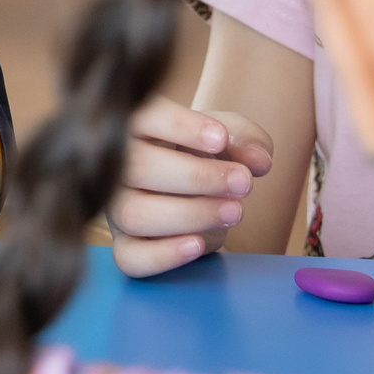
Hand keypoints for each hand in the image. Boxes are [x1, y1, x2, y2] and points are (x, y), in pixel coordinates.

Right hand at [106, 95, 273, 276]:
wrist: (194, 190)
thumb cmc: (203, 154)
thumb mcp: (229, 136)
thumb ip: (246, 140)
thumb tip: (257, 161)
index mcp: (137, 125)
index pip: (144, 116)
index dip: (180, 126)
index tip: (220, 138)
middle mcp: (116, 165)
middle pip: (137, 168)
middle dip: (197, 177)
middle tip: (243, 183)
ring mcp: (116, 207)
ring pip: (135, 214)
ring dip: (191, 215)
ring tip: (235, 212)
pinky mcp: (125, 245)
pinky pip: (130, 257)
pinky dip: (164, 255)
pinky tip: (198, 244)